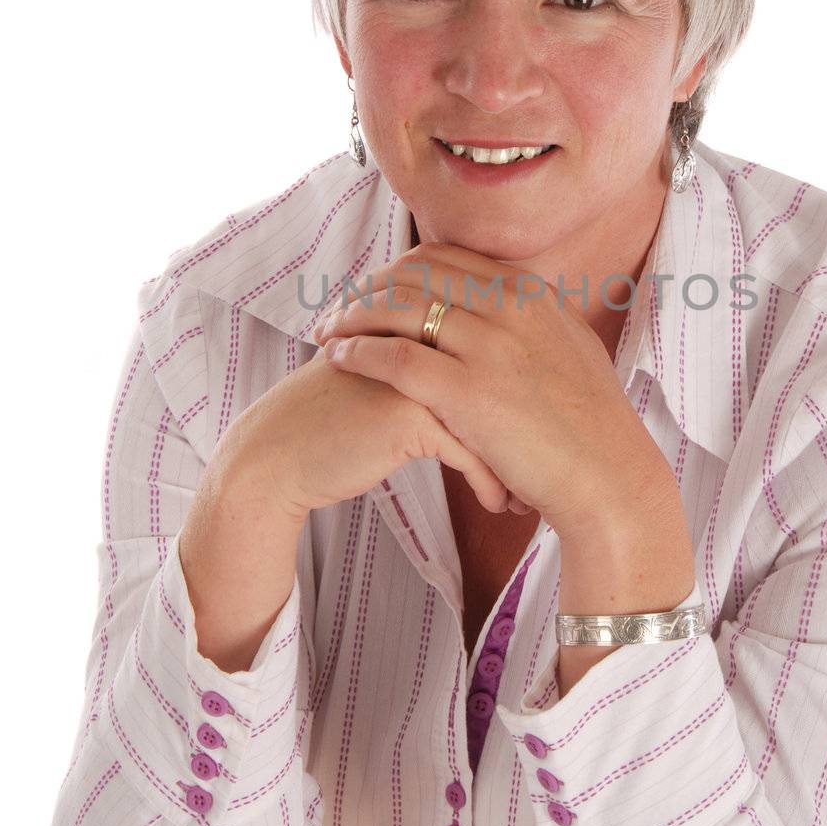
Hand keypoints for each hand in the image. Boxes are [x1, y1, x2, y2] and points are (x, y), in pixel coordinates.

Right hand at [213, 340, 516, 520]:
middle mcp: (429, 336)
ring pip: (497, 418)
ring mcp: (422, 370)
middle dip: (532, 434)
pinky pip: (472, 451)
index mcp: (431, 319)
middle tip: (545, 471)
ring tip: (525, 494)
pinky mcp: (409, 413)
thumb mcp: (395, 382)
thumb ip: (439, 369)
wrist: (281, 453)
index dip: (526, 400)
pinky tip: (498, 505)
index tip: (542, 440)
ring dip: (516, 463)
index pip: (503, 353)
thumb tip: (501, 392)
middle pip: (508, 383)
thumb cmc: (340, 422)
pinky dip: (490, 482)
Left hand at [312, 241, 658, 531]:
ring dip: (352, 315)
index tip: (372, 289)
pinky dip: (360, 351)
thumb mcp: (571, 347)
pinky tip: (341, 359)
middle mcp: (509, 307)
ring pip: (398, 307)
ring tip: (326, 332)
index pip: (445, 258)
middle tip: (338, 309)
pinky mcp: (469, 391)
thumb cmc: (591, 425)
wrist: (608, 474)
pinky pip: (397, 356)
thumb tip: (510, 303)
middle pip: (414, 273)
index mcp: (531, 293)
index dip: (398, 270)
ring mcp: (490, 346)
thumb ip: (534, 320)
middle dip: (367, 286)